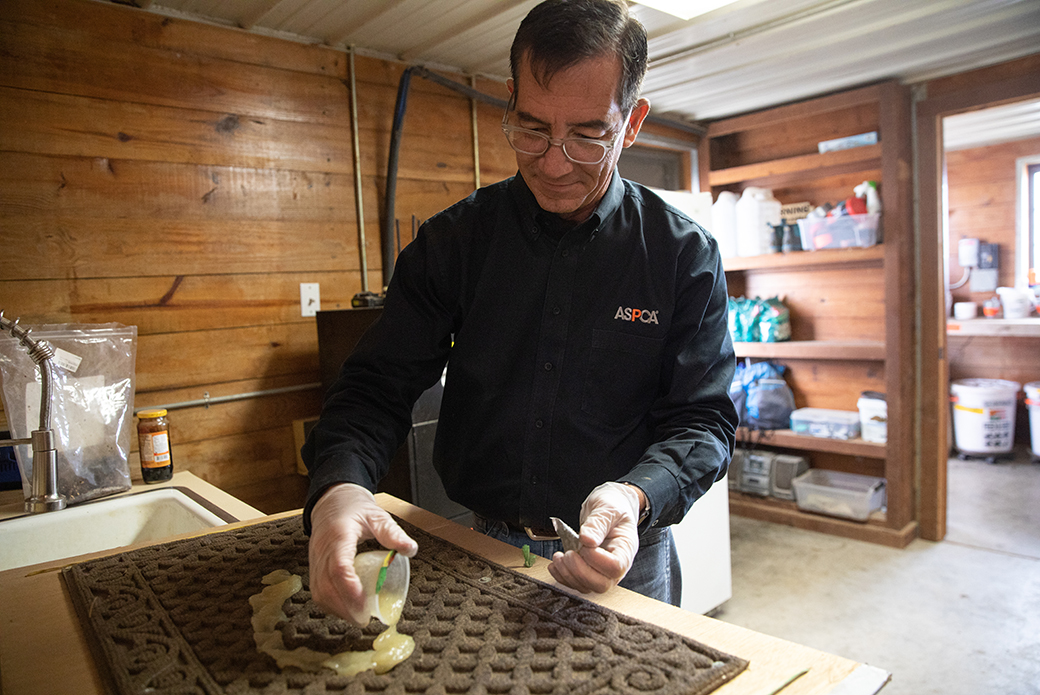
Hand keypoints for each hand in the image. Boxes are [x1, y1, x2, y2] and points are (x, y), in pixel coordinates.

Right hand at [307, 483, 417, 624]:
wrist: (331, 500)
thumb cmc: (354, 508)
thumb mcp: (377, 515)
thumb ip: (393, 533)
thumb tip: (411, 549)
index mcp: (338, 536)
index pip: (339, 568)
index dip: (350, 590)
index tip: (365, 607)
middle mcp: (322, 550)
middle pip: (326, 586)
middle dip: (344, 607)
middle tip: (365, 619)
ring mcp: (315, 559)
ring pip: (318, 591)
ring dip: (336, 609)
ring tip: (357, 617)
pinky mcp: (313, 566)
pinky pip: (317, 590)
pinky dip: (330, 604)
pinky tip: (346, 608)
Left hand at [547, 482, 640, 593]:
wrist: (611, 506)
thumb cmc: (613, 506)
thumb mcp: (607, 507)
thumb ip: (598, 523)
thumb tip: (587, 540)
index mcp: (625, 549)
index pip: (616, 566)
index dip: (596, 559)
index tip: (584, 542)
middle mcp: (617, 565)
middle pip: (601, 584)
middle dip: (579, 572)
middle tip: (568, 554)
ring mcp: (603, 571)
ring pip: (587, 587)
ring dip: (568, 574)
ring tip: (558, 556)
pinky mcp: (590, 571)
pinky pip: (576, 583)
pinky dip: (562, 576)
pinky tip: (555, 564)